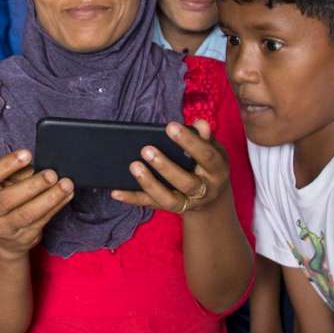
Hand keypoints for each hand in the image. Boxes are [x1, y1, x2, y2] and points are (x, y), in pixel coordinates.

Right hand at [0, 149, 73, 259]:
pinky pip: (42, 221)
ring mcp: (5, 228)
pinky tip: (67, 195)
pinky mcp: (23, 238)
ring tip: (66, 185)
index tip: (27, 154)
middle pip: (8, 199)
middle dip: (33, 185)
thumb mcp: (4, 183)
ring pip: (28, 214)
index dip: (7, 164)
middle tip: (51, 174)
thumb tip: (35, 163)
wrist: (4, 236)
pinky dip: (56, 207)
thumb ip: (16, 173)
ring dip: (50, 198)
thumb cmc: (5, 198)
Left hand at [111, 119, 229, 214]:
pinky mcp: (171, 209)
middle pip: (186, 183)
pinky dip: (133, 198)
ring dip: (149, 184)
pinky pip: (151, 205)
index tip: (170, 126)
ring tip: (133, 166)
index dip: (189, 142)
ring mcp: (188, 203)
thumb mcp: (213, 149)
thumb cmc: (208, 164)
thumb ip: (204, 137)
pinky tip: (116, 191)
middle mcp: (205, 190)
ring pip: (169, 199)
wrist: (212, 197)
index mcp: (217, 170)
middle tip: (146, 149)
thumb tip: (200, 123)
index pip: (206, 156)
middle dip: (165, 166)